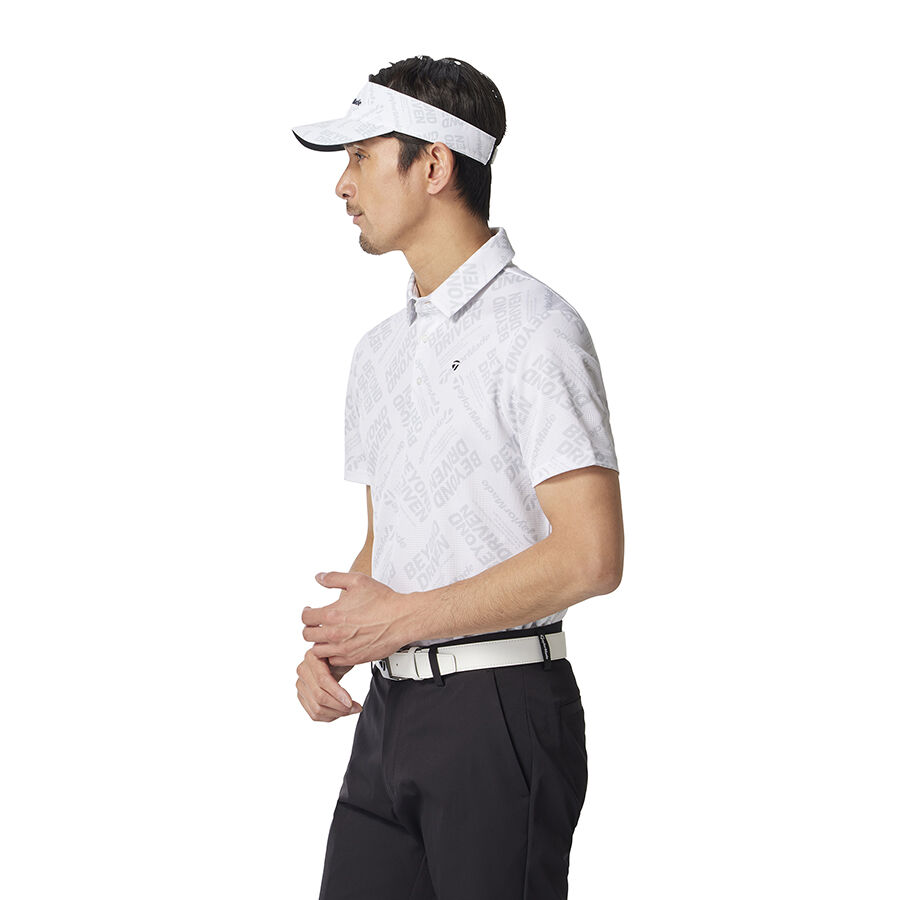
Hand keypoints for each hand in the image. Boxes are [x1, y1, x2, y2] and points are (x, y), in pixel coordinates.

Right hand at [295, 647, 362, 721]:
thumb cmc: (340, 657)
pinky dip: (330, 716)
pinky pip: (314, 714)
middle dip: (339, 706)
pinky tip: (341, 712)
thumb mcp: (345, 655)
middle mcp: (303, 670)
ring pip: (316, 709)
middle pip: (319, 696)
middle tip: (355, 708)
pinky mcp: (302, 696)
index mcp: (312, 657)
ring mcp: (301, 684)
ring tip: (351, 710)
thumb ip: (345, 659)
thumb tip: (350, 661)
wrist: (332, 660)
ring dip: (337, 713)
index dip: (337, 693)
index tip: (350, 701)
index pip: (322, 680)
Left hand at [301, 571, 420, 665]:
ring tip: (327, 635)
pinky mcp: (353, 659)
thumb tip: (319, 577)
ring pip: (317, 650)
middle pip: (308, 635)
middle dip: (311, 627)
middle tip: (317, 624)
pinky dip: (332, 654)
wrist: (401, 619)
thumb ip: (334, 578)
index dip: (307, 612)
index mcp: (332, 614)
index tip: (310, 611)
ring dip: (320, 642)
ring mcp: (343, 648)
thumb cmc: (383, 600)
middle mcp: (335, 634)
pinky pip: (333, 660)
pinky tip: (339, 645)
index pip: (305, 618)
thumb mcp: (357, 580)